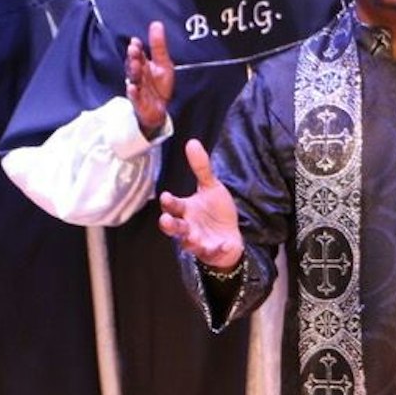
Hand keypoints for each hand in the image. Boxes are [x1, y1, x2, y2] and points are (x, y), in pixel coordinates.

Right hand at [126, 21, 175, 137]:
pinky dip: (133, 93)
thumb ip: (158, 46)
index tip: (135, 41)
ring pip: (134, 80)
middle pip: (134, 66)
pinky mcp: (139, 104)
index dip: (136, 48)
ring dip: (133, 72)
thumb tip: (156, 24)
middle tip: (133, 49)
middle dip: (134, 58)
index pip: (138, 55)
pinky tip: (132, 88)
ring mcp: (138, 90)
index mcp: (144, 66)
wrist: (159, 111)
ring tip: (134, 64)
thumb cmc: (159, 86)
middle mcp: (138, 77)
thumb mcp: (163, 64)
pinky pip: (135, 98)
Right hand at [157, 139, 244, 270]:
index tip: (166, 196)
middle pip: (175, 227)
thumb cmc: (216, 211)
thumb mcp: (211, 187)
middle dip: (170, 225)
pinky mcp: (211, 252)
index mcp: (186, 210)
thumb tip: (192, 142)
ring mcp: (198, 241)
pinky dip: (216, 249)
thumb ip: (201, 168)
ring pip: (189, 243)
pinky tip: (222, 244)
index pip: (174, 206)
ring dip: (190, 240)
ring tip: (193, 236)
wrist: (229, 235)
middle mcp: (188, 226)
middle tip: (166, 220)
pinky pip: (212, 252)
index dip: (169, 202)